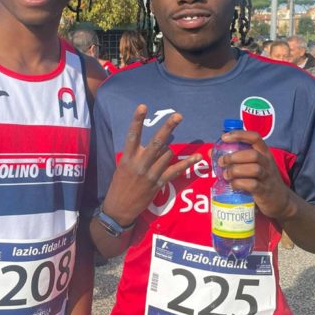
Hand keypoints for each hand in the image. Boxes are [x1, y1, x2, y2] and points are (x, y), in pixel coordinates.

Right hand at [102, 105, 200, 226]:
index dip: (137, 120)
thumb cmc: (119, 185)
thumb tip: (156, 144)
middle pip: (156, 142)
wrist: (118, 208)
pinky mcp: (158, 184)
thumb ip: (136, 155)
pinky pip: (175, 171)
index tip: (143, 106)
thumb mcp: (122, 166)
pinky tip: (196, 157)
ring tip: (170, 149)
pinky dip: (187, 163)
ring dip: (171, 149)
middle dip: (168, 128)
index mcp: (127, 157)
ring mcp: (150, 174)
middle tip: (178, 116)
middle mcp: (139, 163)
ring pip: (167, 154)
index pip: (132, 135)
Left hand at [217, 130, 293, 220]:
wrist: (281, 201)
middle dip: (234, 156)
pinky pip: (252, 185)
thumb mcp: (254, 166)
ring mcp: (267, 177)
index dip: (239, 135)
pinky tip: (233, 185)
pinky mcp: (264, 190)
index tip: (224, 138)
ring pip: (253, 169)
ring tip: (226, 175)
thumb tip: (211, 152)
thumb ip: (236, 159)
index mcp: (264, 153)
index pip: (255, 138)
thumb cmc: (263, 180)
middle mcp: (267, 163)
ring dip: (235, 171)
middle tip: (221, 162)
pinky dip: (239, 184)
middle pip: (252, 154)